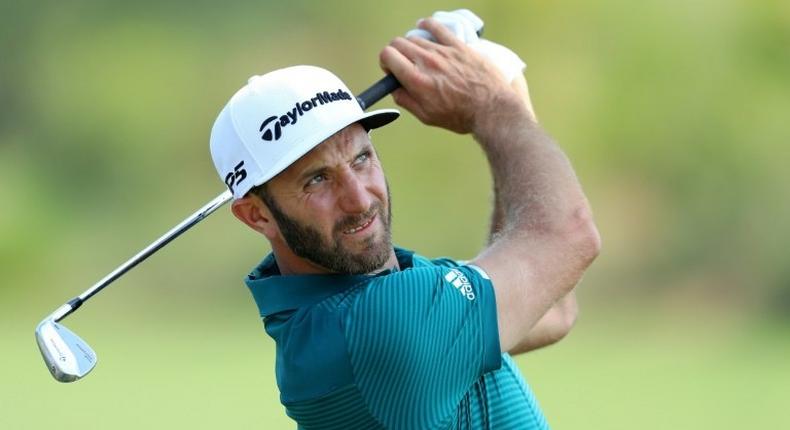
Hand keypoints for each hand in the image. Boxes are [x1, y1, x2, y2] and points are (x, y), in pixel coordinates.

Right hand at [379, 18, 522, 134]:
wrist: (491, 108)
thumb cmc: (461, 116)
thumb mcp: (427, 116)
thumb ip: (406, 100)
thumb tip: (395, 89)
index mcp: (417, 80)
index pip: (387, 55)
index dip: (386, 62)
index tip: (392, 69)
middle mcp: (427, 62)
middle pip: (398, 43)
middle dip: (396, 53)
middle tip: (403, 63)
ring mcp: (443, 51)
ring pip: (416, 37)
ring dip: (411, 45)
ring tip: (418, 54)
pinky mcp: (458, 45)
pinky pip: (437, 26)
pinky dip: (427, 25)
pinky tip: (424, 27)